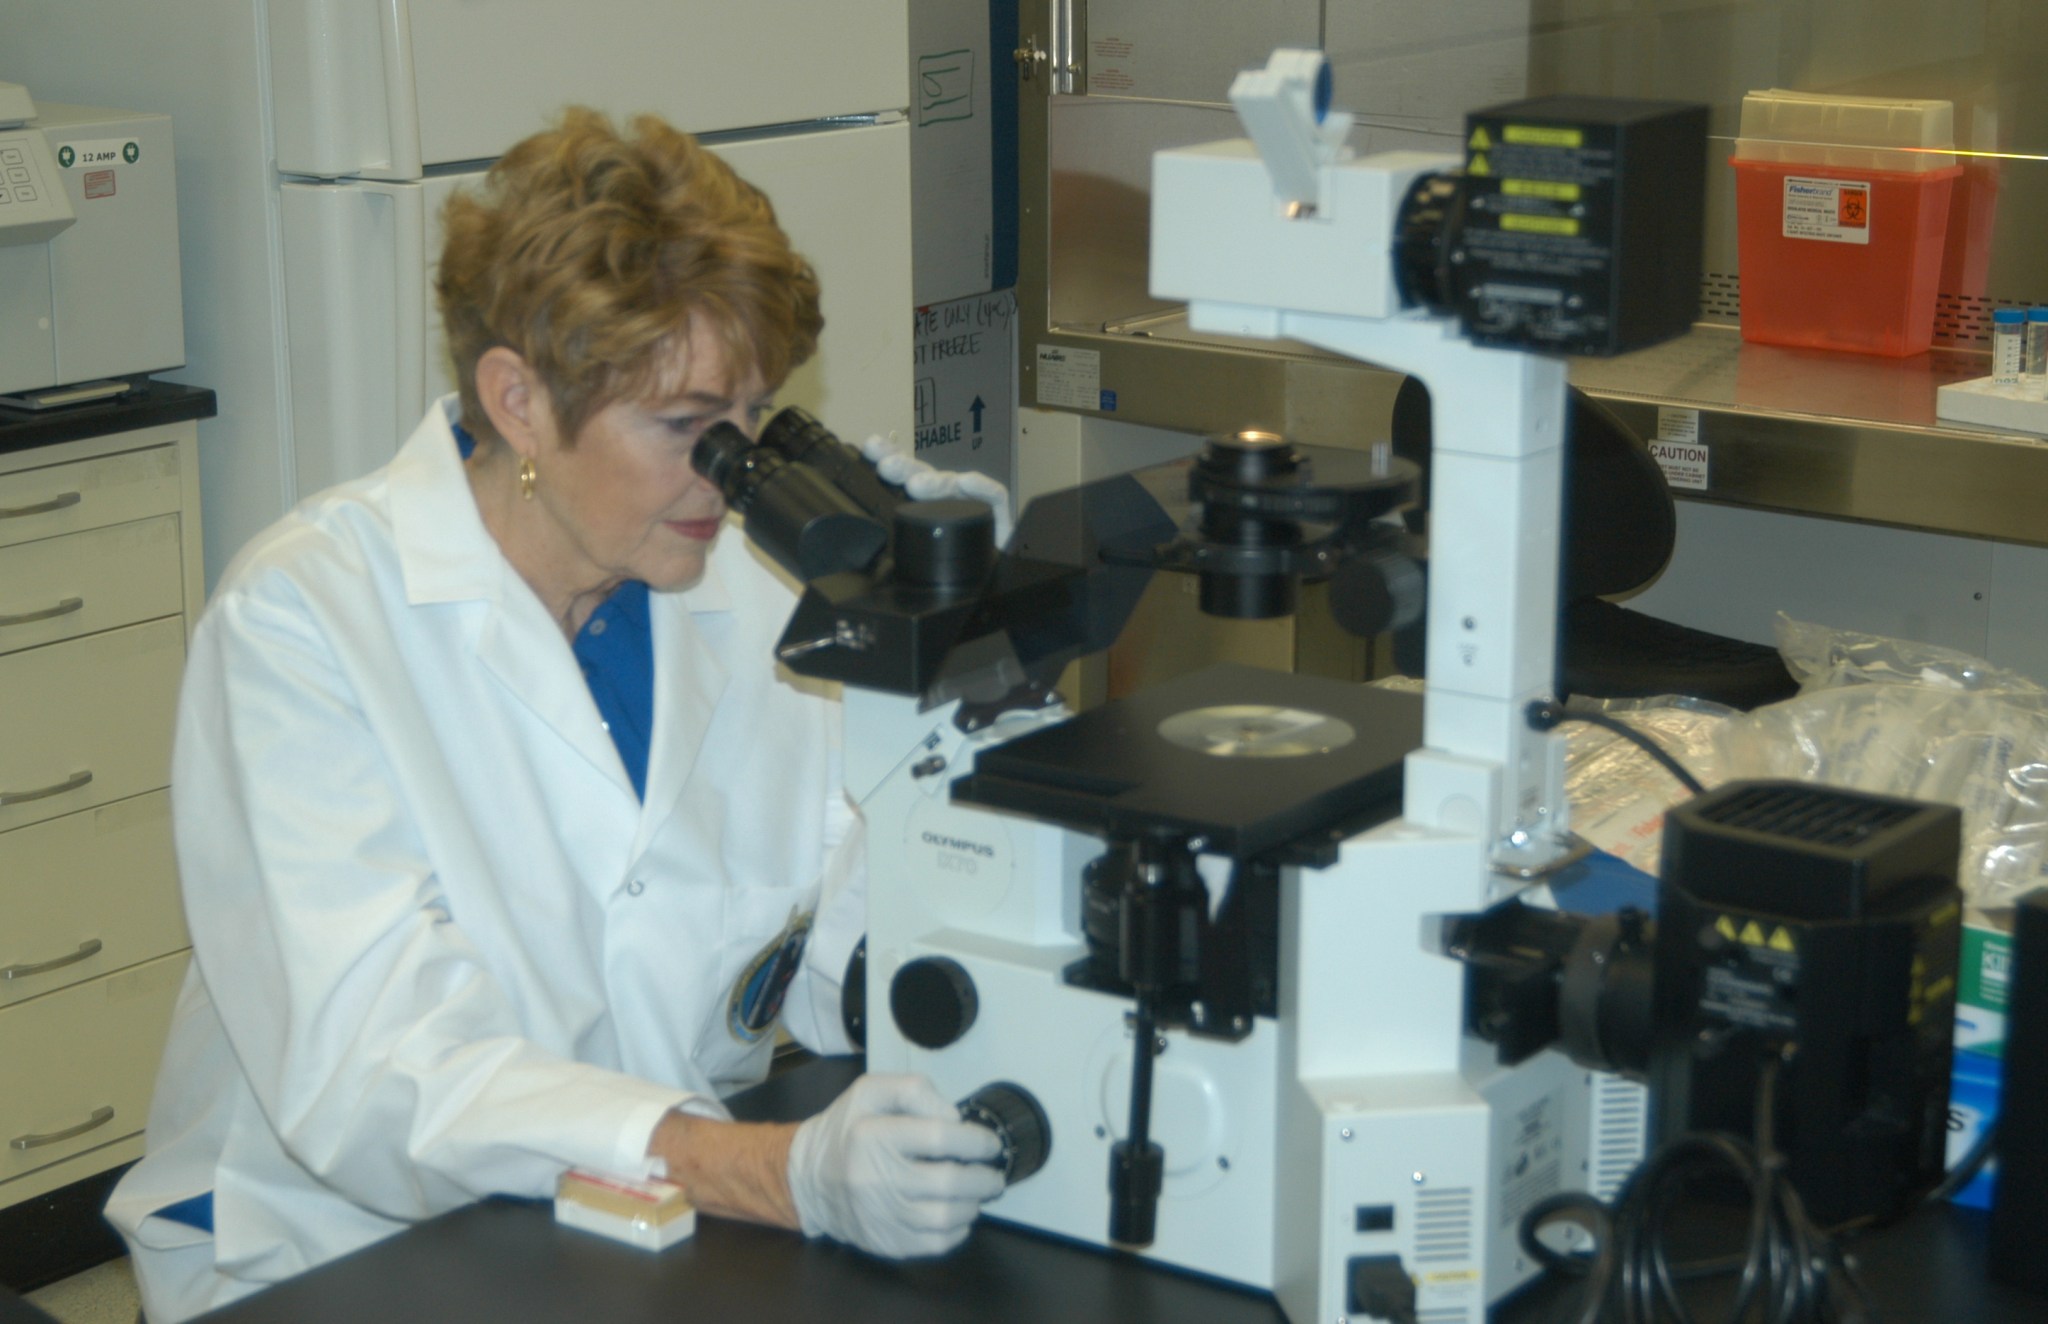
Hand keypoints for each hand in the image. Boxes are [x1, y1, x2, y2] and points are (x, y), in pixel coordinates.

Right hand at [786, 1073, 1004, 1257]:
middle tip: (994, 1174)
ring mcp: (880, 1215)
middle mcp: (876, 1178)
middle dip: (984, 1178)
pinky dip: (958, 1230)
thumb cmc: (847, 1129)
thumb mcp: (871, 1091)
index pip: (940, 1137)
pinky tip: (957, 1214)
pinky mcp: (885, 1242)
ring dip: (974, 1204)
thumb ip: (914, 1091)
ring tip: (976, 1192)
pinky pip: (935, 1244)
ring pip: (946, 1217)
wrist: (808, 1178)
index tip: (990, 1144)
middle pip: (949, 1182)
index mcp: (873, 1134)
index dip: (976, 1140)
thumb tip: (954, 1118)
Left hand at [858, 434, 1013, 545]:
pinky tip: (967, 483)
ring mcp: (971, 500)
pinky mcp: (996, 510)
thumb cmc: (951, 558)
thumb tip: (863, 533)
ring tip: (917, 486)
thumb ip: (896, 535)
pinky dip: (982, 488)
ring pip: (953, 484)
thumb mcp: (916, 548)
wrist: (988, 577)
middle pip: (925, 474)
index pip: (904, 472)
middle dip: (905, 468)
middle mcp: (945, 494)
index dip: (890, 456)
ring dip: (935, 482)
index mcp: (923, 498)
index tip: (871, 448)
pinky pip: (993, 496)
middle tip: (887, 467)